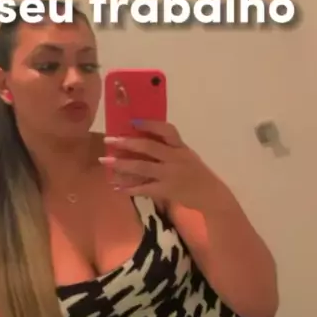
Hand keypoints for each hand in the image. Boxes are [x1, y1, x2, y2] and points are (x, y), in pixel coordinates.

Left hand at [101, 120, 217, 208]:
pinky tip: (116, 187)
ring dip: (122, 164)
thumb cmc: (196, 173)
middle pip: (149, 147)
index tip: (131, 121)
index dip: (149, 124)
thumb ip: (169, 148)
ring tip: (105, 162)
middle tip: (109, 140)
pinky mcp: (167, 191)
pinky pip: (144, 188)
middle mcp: (176, 158)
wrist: (211, 196)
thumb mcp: (187, 156)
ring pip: (142, 167)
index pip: (166, 130)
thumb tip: (141, 140)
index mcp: (181, 147)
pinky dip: (129, 188)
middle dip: (127, 143)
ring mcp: (170, 175)